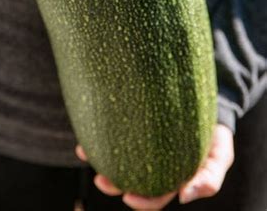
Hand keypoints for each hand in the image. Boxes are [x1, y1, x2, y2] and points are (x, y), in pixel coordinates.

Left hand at [75, 124, 233, 208]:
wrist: (210, 105)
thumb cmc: (215, 135)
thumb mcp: (221, 156)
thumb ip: (209, 179)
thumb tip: (184, 196)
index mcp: (173, 179)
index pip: (155, 196)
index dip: (142, 201)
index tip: (127, 197)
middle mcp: (156, 167)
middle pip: (132, 180)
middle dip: (114, 184)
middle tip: (100, 180)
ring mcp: (144, 147)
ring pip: (119, 158)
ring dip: (101, 159)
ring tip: (85, 153)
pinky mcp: (136, 125)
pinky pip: (117, 133)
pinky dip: (101, 134)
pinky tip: (89, 131)